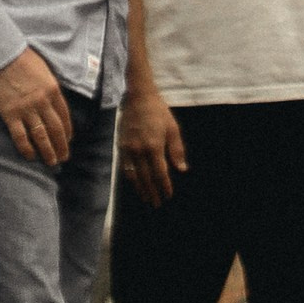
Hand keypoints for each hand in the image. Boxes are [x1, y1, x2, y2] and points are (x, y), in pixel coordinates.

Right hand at [0, 48, 71, 165]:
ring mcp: (26, 109)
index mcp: (53, 90)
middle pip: (56, 129)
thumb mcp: (45, 71)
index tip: (68, 141)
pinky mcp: (10, 114)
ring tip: (51, 162)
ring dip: (48, 151)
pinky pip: (20, 136)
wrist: (2, 57)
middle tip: (64, 158)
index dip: (67, 131)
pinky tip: (30, 156)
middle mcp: (43, 102)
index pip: (64, 116)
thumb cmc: (23, 60)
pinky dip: (26, 148)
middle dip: (61, 146)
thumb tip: (54, 103)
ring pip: (41, 136)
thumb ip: (50, 88)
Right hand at [118, 87, 186, 202]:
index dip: (164, 186)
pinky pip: (125, 168)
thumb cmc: (159, 112)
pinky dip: (131, 179)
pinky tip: (135, 184)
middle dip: (152, 192)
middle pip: (146, 178)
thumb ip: (177, 150)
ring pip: (134, 176)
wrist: (139, 98)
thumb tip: (182, 169)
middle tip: (157, 204)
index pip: (160, 173)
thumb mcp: (173, 128)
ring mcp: (129, 149)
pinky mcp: (121, 147)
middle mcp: (140, 150)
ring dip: (141, 189)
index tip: (168, 196)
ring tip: (147, 198)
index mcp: (155, 146)